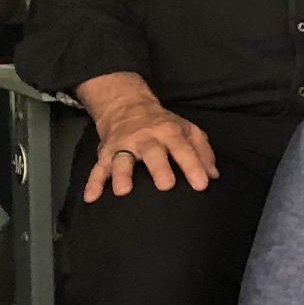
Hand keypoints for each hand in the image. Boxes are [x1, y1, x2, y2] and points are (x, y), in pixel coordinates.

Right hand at [84, 88, 216, 198]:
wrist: (127, 107)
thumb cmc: (164, 125)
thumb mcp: (189, 130)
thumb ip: (203, 152)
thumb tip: (213, 175)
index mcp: (169, 132)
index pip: (184, 149)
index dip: (193, 167)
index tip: (202, 185)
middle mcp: (146, 138)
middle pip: (152, 153)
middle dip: (158, 168)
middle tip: (166, 186)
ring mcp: (124, 146)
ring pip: (121, 160)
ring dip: (121, 175)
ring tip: (123, 191)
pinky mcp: (106, 153)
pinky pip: (98, 168)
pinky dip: (93, 182)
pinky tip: (91, 197)